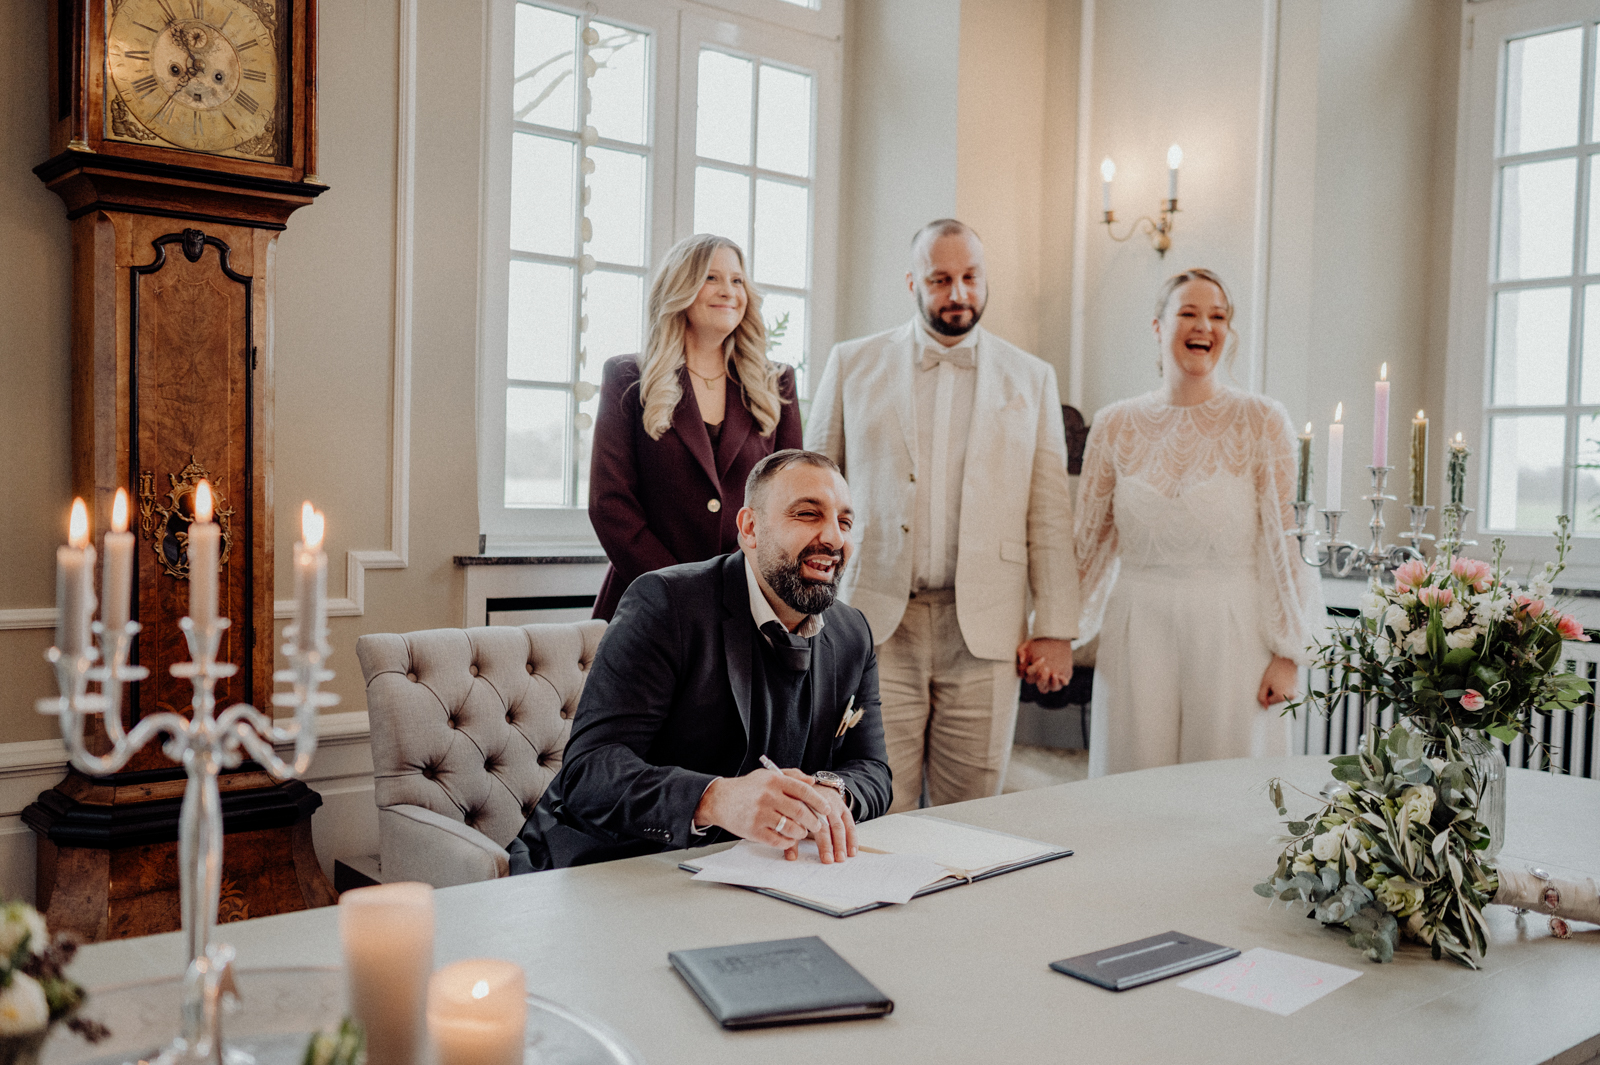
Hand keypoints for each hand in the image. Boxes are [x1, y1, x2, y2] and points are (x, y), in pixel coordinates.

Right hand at [692, 770, 833, 856]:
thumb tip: (812, 782)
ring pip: (791, 828)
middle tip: (817, 825)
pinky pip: (778, 840)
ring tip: (802, 832)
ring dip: (801, 833)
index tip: (826, 809)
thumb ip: (790, 776)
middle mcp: (768, 797)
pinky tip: (789, 839)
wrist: (719, 800)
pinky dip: (787, 842)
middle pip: (800, 812)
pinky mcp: (754, 831)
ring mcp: (761, 815)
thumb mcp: (767, 775)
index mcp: (774, 781)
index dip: (819, 801)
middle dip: (813, 821)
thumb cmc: (746, 788)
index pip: (803, 791)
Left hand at [778, 768, 856, 863]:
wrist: (816, 786)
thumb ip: (791, 838)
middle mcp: (819, 806)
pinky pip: (850, 823)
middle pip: (825, 826)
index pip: (811, 826)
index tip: (822, 857)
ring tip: (841, 858)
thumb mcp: (793, 819)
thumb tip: (791, 858)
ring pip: (839, 825)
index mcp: (804, 807)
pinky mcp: (843, 808)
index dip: (817, 842)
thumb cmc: (801, 805)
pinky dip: (852, 837)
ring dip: (841, 843)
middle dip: (828, 844)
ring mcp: (833, 806)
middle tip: (830, 860)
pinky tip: (853, 850)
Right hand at [1016, 638, 1073, 692]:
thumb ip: (1021, 651)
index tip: (1042, 658)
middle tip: (1046, 668)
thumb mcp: (1028, 645)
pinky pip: (1063, 684)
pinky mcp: (1062, 678)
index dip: (1034, 670)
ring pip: (1049, 688)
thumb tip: (1022, 660)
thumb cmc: (1039, 643)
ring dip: (1051, 683)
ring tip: (1054, 674)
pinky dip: (1062, 681)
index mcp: (1030, 673)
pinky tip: (1061, 676)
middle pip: (1039, 684)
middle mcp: (1039, 678)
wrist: (1055, 639)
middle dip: (1042, 678)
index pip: (1028, 676)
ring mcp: (1051, 680)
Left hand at [1257, 655, 1298, 707]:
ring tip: (1279, 680)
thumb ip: (1261, 697)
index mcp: (1281, 697)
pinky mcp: (1297, 691)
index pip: (1268, 702)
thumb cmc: (1274, 671)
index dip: (1266, 692)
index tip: (1269, 683)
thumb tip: (1265, 708)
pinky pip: (1287, 694)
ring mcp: (1295, 695)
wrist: (1286, 661)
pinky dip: (1284, 689)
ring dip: (1278, 691)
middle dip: (1272, 693)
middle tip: (1274, 681)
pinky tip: (1284, 681)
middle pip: (1276, 701)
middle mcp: (1290, 698)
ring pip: (1281, 697)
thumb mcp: (1264, 684)